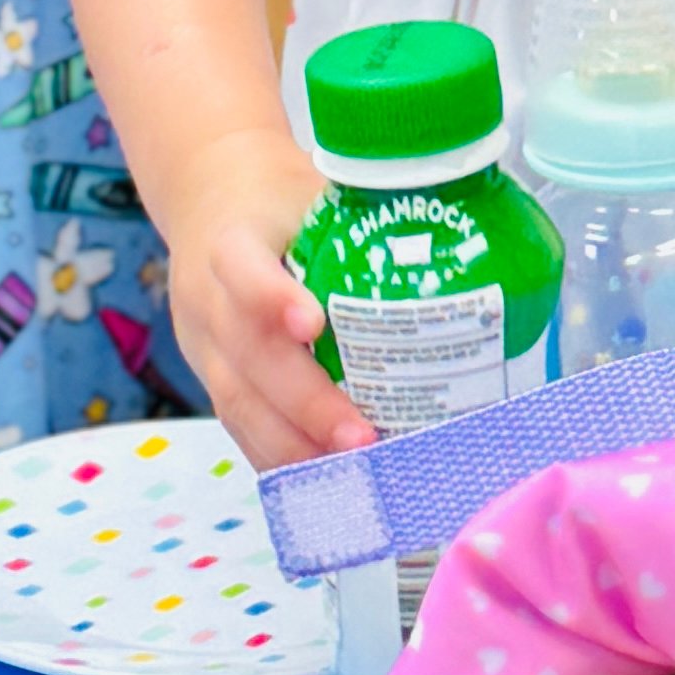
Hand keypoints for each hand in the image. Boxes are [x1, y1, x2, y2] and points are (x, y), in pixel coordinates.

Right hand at [164, 126, 367, 471]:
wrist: (209, 200)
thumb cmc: (278, 202)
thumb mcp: (313, 191)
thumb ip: (369, 221)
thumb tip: (469, 254)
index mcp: (230, 239)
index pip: (240, 267)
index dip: (269, 298)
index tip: (313, 324)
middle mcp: (207, 299)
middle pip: (247, 357)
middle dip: (304, 403)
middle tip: (361, 436)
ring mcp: (205, 347)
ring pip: (238, 405)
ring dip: (296, 447)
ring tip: (354, 472)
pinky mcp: (213, 380)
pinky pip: (241, 429)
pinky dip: (283, 460)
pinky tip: (329, 483)